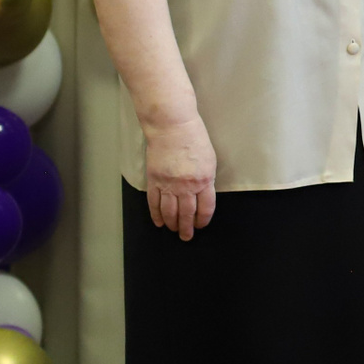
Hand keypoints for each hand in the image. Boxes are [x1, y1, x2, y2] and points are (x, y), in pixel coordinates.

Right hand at [144, 115, 216, 240]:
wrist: (172, 127)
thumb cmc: (194, 138)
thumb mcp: (209, 160)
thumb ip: (206, 179)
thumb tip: (202, 195)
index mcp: (204, 180)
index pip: (205, 207)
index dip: (203, 219)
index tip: (201, 225)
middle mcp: (186, 185)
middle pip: (187, 213)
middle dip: (187, 227)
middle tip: (186, 237)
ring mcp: (168, 184)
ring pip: (170, 211)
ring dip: (172, 224)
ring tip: (174, 232)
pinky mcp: (154, 180)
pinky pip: (154, 202)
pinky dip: (156, 214)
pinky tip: (159, 222)